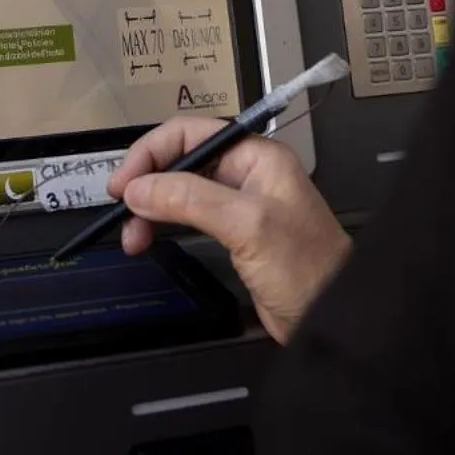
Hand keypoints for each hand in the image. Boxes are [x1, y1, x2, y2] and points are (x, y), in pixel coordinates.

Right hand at [110, 114, 351, 343]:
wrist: (334, 320)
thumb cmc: (309, 269)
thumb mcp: (246, 225)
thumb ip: (190, 199)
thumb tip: (139, 188)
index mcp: (257, 156)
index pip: (190, 134)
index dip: (151, 153)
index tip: (124, 181)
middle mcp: (248, 174)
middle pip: (182, 161)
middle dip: (147, 183)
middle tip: (120, 208)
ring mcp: (241, 205)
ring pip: (181, 191)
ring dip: (151, 208)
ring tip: (131, 236)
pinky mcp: (235, 235)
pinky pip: (189, 217)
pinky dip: (164, 225)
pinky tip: (151, 238)